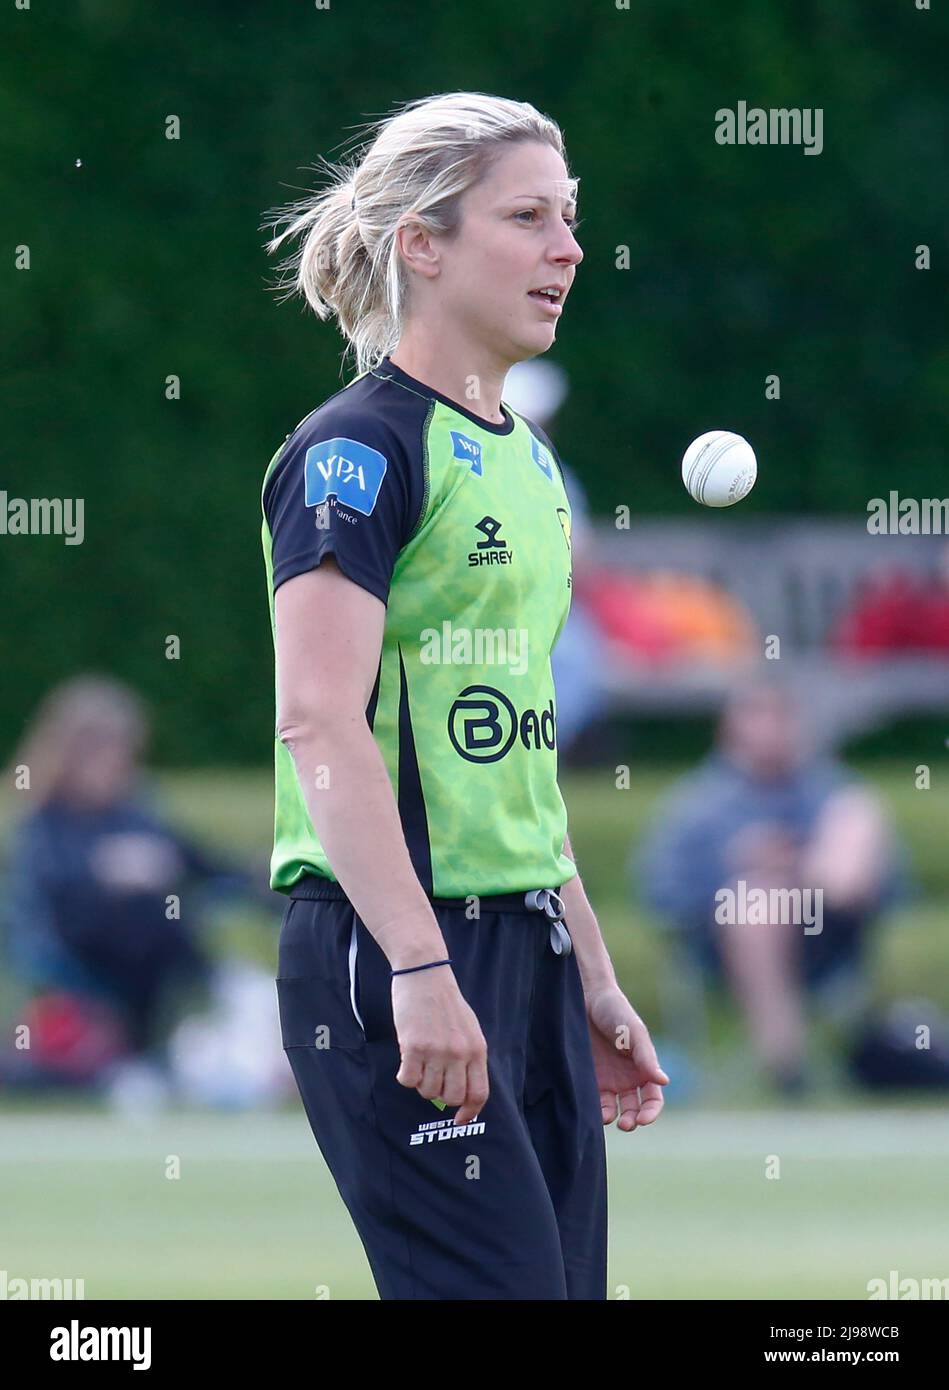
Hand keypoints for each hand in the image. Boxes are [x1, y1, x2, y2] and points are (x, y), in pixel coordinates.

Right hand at [390, 968, 488, 1125]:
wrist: (425, 975)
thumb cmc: (446, 1002)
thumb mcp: (468, 1029)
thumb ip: (467, 1058)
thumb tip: (461, 1092)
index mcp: (477, 1049)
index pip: (478, 1093)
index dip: (469, 1112)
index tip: (459, 1120)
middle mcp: (459, 1053)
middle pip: (450, 1097)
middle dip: (439, 1094)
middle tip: (432, 1076)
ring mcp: (437, 1051)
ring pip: (427, 1091)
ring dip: (421, 1082)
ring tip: (420, 1062)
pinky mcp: (413, 1046)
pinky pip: (408, 1080)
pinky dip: (405, 1075)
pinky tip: (407, 1060)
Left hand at [584, 984, 668, 1130]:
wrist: (585, 997)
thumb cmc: (615, 1011)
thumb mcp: (634, 1032)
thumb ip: (646, 1057)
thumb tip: (664, 1081)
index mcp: (644, 1069)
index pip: (653, 1099)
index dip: (651, 1112)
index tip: (643, 1119)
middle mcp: (627, 1079)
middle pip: (634, 1109)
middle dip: (632, 1120)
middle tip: (626, 1124)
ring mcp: (607, 1080)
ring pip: (614, 1109)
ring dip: (613, 1118)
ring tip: (608, 1118)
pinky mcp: (588, 1078)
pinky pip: (593, 1101)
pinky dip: (594, 1110)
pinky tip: (591, 1111)